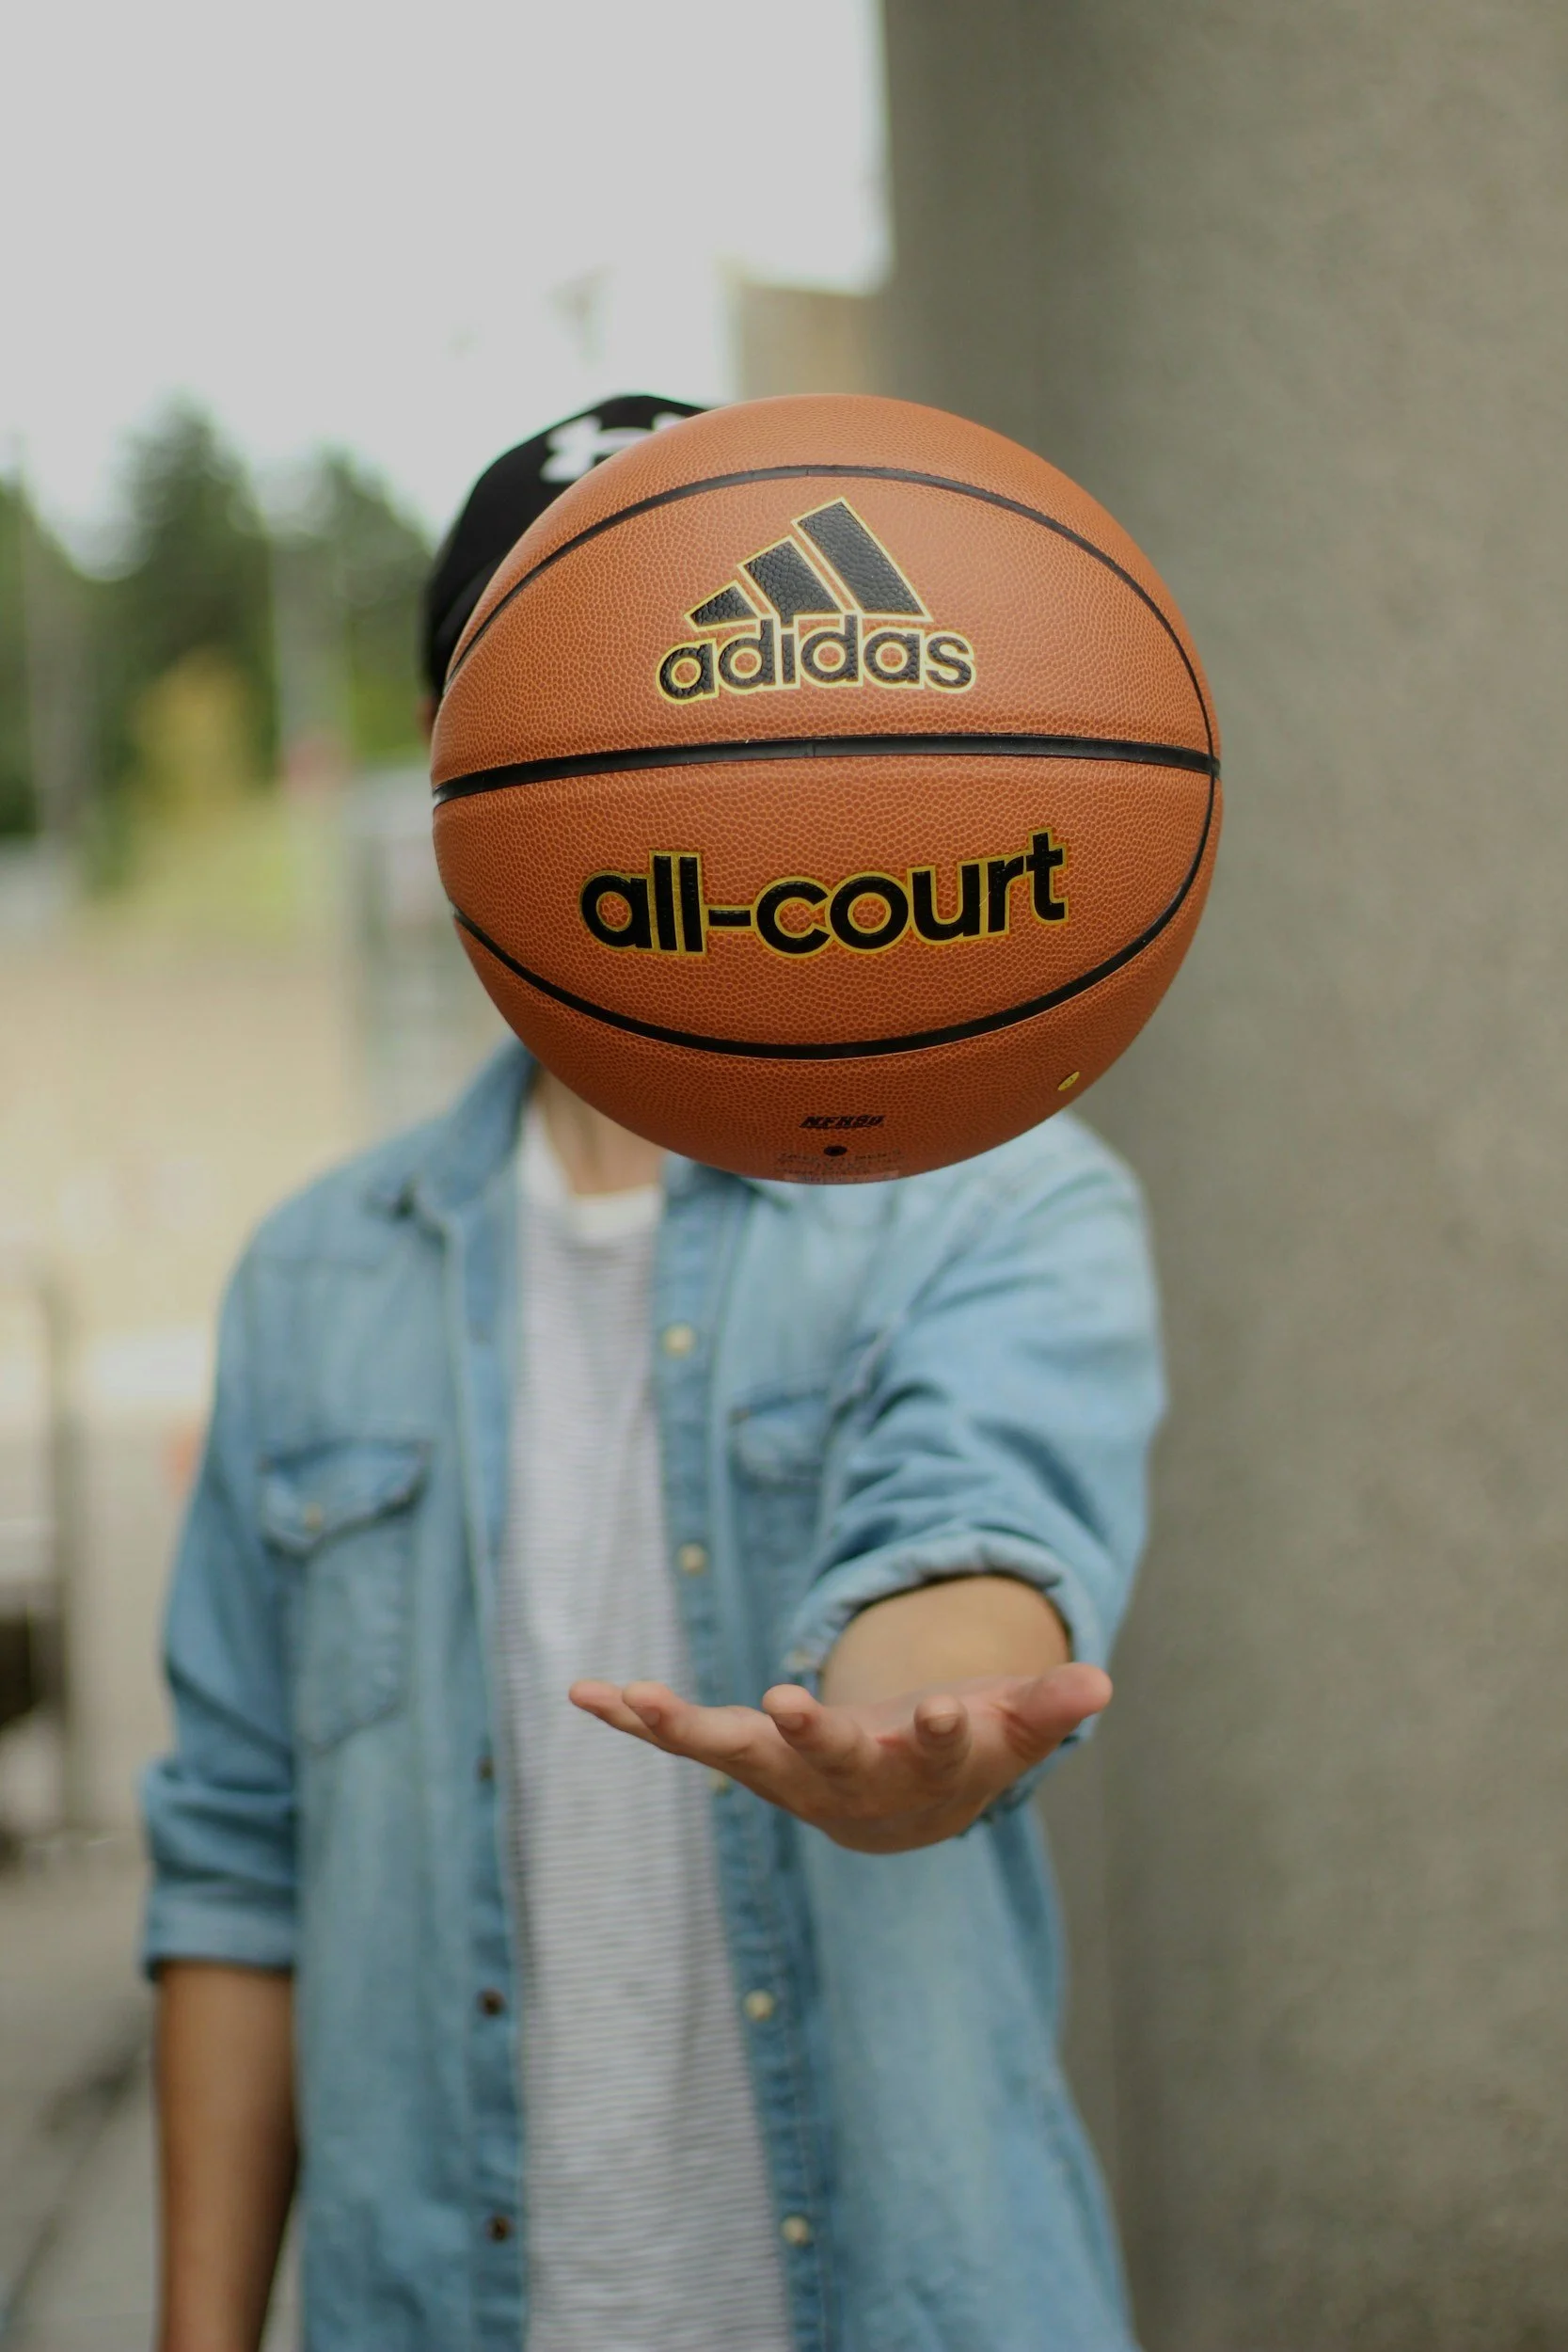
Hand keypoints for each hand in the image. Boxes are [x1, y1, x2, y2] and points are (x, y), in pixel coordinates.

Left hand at [568, 1664, 1110, 1852]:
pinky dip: (636, 1717)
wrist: (894, 1809)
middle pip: (827, 1758)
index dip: (942, 1729)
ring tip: (637, 1699)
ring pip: (735, 1752)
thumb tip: (1100, 1680)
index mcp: (921, 1766)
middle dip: (809, 1731)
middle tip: (787, 1703)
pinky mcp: (740, 1753)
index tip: (943, 1707)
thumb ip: (1048, 1703)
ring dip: (686, 1727)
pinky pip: (682, 1737)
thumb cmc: (960, 1750)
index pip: (937, 1750)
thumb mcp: (1011, 1724)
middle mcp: (845, 1778)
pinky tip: (584, 1691)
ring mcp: (785, 1770)